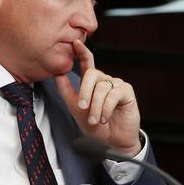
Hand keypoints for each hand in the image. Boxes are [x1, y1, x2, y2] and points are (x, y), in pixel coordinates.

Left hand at [55, 39, 141, 155]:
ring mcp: (116, 84)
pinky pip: (113, 94)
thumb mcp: (76, 109)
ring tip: (95, 120)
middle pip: (92, 74)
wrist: (112, 142)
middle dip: (84, 92)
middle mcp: (105, 80)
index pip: (87, 62)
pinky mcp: (127, 91)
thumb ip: (67, 91)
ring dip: (96, 107)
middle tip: (82, 108)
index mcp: (92, 82)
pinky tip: (105, 118)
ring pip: (101, 87)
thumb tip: (57, 74)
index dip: (82, 51)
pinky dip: (106, 109)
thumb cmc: (95, 126)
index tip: (75, 42)